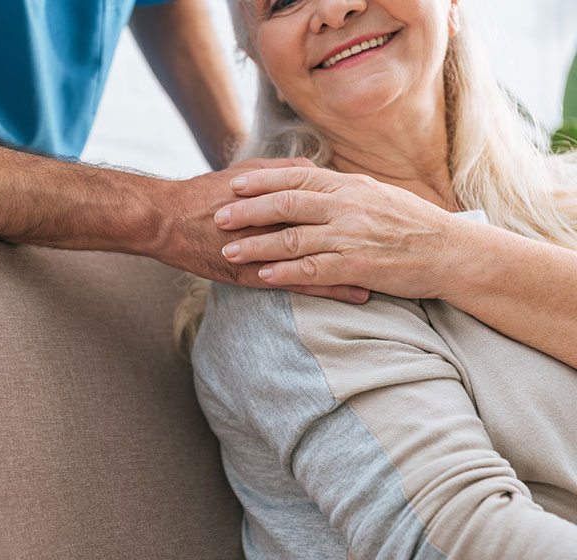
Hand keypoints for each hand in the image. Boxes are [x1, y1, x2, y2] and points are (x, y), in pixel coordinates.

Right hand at [151, 158, 371, 303]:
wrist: (165, 219)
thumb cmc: (203, 195)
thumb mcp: (244, 174)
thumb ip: (281, 171)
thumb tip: (312, 168)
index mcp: (278, 188)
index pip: (331, 193)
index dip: (363, 202)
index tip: (390, 207)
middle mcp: (278, 214)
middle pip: (337, 222)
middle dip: (372, 233)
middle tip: (405, 240)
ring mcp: (268, 243)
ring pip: (325, 254)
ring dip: (359, 263)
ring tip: (393, 272)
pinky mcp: (255, 269)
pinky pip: (300, 281)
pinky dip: (331, 287)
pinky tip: (355, 293)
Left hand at [213, 163, 469, 300]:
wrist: (451, 251)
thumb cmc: (412, 224)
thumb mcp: (375, 195)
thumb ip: (340, 190)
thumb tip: (309, 182)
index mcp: (349, 186)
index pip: (297, 176)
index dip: (262, 180)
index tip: (235, 183)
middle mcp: (346, 206)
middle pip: (286, 204)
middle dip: (247, 211)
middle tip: (218, 216)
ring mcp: (350, 236)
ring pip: (292, 238)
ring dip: (256, 245)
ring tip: (229, 251)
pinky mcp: (356, 266)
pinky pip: (312, 270)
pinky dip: (284, 273)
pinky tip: (261, 277)